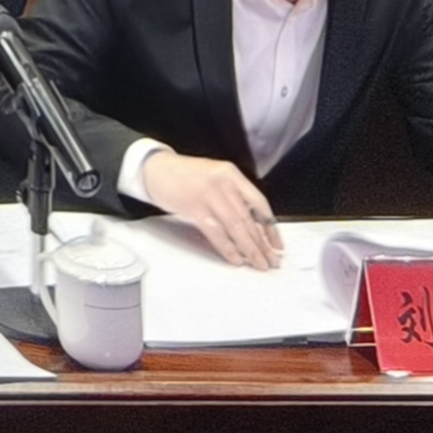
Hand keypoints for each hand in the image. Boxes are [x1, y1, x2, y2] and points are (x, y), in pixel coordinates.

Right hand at [145, 154, 283, 269]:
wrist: (155, 169)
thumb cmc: (184, 176)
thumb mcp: (214, 178)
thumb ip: (233, 196)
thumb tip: (252, 226)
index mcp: (231, 174)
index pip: (259, 203)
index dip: (270, 227)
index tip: (277, 244)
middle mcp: (223, 183)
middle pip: (249, 218)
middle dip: (262, 244)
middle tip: (271, 260)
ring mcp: (209, 195)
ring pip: (236, 227)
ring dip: (249, 249)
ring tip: (258, 263)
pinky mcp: (194, 207)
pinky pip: (216, 232)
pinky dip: (228, 248)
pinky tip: (236, 258)